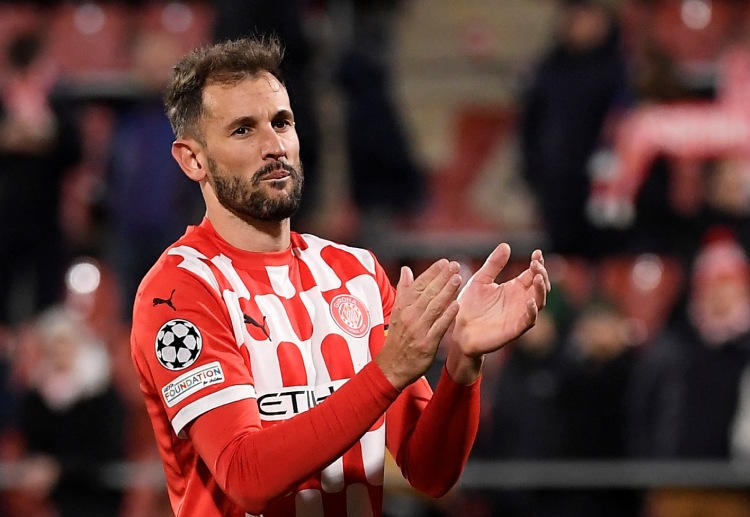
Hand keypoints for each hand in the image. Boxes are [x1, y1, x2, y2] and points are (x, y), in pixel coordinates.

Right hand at [375, 259, 461, 389]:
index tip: (444, 262)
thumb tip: (406, 270)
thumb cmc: (397, 339)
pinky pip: (438, 327)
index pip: (419, 285)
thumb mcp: (397, 312)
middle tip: (455, 265)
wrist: (391, 367)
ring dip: (447, 292)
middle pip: (428, 293)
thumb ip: (403, 290)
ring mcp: (418, 329)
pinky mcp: (426, 343)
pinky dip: (447, 315)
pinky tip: (457, 305)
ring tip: (458, 279)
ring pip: (434, 307)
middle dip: (442, 278)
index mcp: (403, 307)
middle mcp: (410, 316)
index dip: (432, 273)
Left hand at [451, 244, 549, 357]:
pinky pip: (529, 320)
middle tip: (536, 264)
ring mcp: (519, 315)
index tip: (537, 253)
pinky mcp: (514, 329)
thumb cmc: (469, 306)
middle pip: (540, 286)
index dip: (538, 264)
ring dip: (541, 290)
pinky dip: (532, 311)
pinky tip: (530, 302)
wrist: (458, 330)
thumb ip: (493, 265)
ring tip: (537, 277)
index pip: (532, 274)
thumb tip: (506, 245)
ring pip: (539, 302)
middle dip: (541, 274)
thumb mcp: (480, 280)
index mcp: (514, 288)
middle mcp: (520, 301)